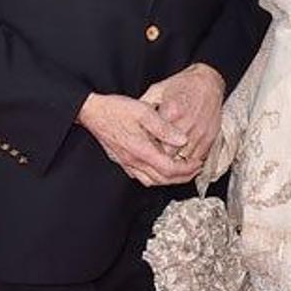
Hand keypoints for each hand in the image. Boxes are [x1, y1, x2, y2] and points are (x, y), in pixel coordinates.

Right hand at [77, 93, 193, 184]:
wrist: (92, 112)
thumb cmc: (117, 109)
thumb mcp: (144, 111)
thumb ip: (164, 128)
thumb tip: (183, 140)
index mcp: (142, 150)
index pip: (169, 169)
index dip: (186, 169)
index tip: (197, 163)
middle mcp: (134, 161)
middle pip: (163, 179)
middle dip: (182, 177)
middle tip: (195, 168)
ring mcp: (126, 163)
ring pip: (152, 181)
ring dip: (169, 179)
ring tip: (182, 170)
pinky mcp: (122, 162)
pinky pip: (141, 177)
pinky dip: (155, 177)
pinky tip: (161, 168)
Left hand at [140, 62, 225, 174]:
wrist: (208, 83)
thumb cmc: (180, 85)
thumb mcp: (157, 90)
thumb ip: (144, 107)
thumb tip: (130, 120)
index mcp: (171, 111)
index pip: (156, 139)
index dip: (148, 146)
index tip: (143, 147)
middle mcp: (186, 123)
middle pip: (169, 152)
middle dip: (160, 156)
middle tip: (153, 156)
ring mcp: (199, 132)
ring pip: (183, 159)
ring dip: (174, 161)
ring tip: (165, 159)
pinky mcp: (209, 138)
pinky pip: (197, 158)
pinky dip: (188, 161)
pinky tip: (180, 157)